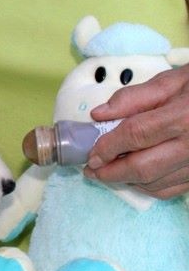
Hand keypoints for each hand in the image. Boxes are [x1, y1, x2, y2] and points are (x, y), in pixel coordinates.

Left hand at [84, 64, 188, 198]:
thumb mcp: (175, 80)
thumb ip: (134, 97)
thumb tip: (99, 115)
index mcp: (185, 116)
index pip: (136, 135)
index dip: (108, 147)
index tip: (90, 153)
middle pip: (143, 168)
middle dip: (110, 172)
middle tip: (91, 170)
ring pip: (154, 184)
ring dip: (125, 181)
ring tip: (108, 172)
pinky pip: (169, 191)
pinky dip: (145, 187)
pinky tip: (133, 177)